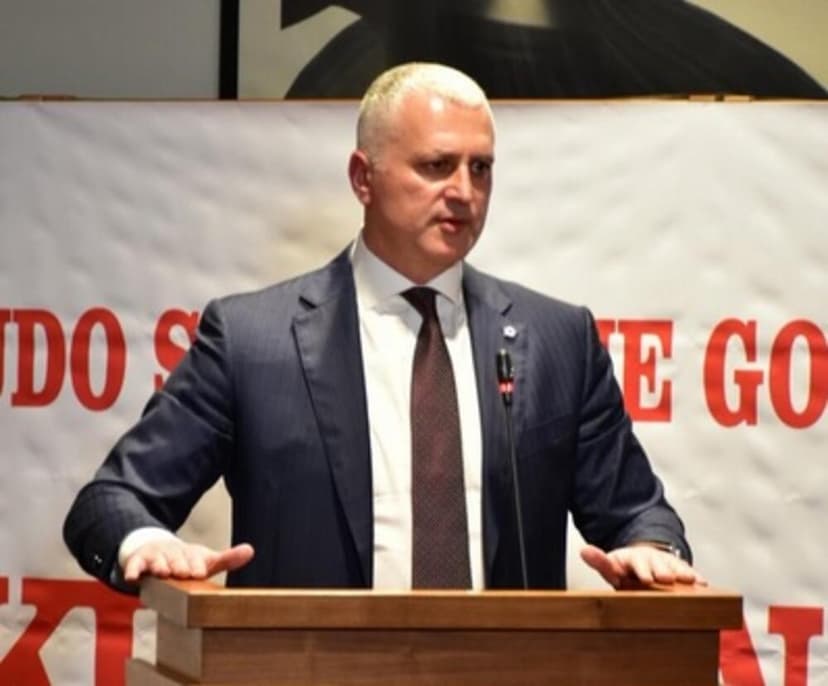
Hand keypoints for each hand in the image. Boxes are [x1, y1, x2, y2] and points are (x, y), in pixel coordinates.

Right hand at [123, 539, 254, 582]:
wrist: (156, 548)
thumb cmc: (185, 560)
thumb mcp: (206, 560)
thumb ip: (227, 559)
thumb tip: (251, 550)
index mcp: (191, 553)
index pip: (195, 559)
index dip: (196, 565)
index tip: (200, 573)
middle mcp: (173, 553)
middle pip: (176, 559)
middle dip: (179, 566)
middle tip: (181, 573)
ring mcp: (155, 556)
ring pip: (156, 561)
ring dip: (159, 566)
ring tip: (162, 572)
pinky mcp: (138, 561)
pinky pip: (134, 566)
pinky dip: (132, 571)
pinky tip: (132, 577)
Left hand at [580, 543, 706, 589]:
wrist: (644, 560)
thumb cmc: (628, 570)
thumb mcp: (612, 567)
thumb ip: (599, 562)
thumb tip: (583, 551)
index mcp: (631, 559)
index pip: (634, 563)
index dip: (640, 570)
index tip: (645, 578)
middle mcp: (649, 559)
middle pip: (655, 564)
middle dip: (660, 570)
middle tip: (665, 578)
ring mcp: (664, 563)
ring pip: (673, 566)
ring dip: (680, 572)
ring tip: (689, 579)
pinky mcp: (677, 568)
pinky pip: (686, 570)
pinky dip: (694, 576)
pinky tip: (701, 582)